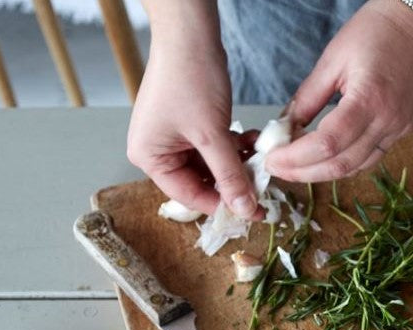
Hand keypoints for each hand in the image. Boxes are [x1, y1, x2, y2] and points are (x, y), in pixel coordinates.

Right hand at [126, 5, 258, 218]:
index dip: (223, 205)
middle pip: (201, 182)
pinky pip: (215, 147)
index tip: (254, 211)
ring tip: (261, 160)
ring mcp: (173, 137)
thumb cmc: (190, 81)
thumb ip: (230, 175)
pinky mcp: (190, 124)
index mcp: (149, 158)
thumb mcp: (212, 135)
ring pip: (212, 165)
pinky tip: (253, 141)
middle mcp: (157, 150)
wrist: (190, 35)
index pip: (190, 196)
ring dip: (238, 163)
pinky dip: (234, 146)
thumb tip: (245, 209)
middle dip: (233, 182)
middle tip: (264, 187)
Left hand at [265, 0, 412, 182]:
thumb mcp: (332, 60)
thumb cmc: (374, 33)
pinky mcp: (403, 130)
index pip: (328, 144)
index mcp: (369, 99)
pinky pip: (371, 157)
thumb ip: (308, 98)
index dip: (297, 158)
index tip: (273, 158)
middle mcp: (388, 120)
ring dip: (324, 173)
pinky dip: (345, 163)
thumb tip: (285, 127)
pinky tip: (324, 158)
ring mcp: (399, 129)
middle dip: (305, 172)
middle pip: (342, 164)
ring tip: (296, 167)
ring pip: (357, 167)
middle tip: (277, 168)